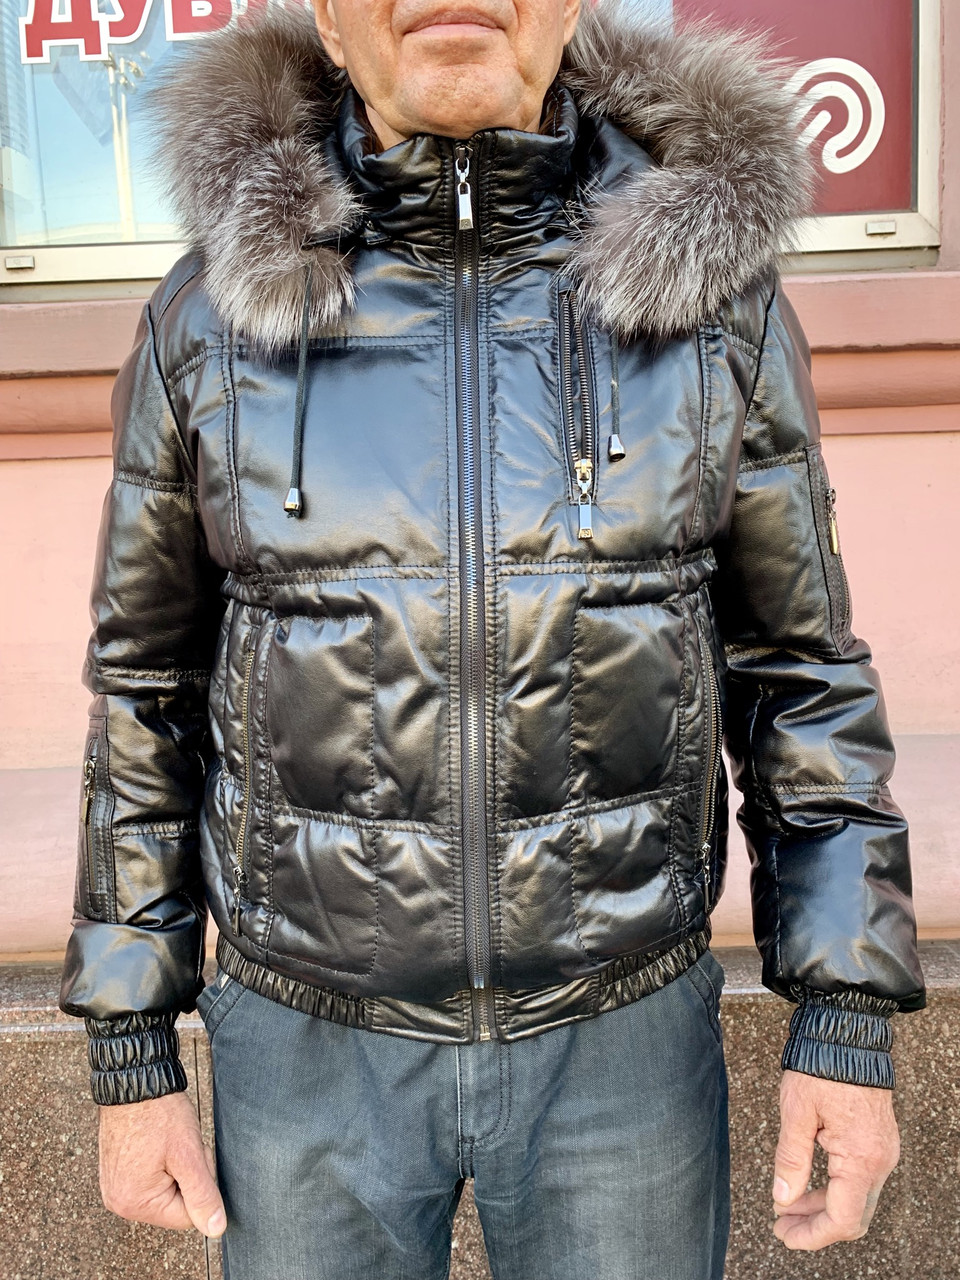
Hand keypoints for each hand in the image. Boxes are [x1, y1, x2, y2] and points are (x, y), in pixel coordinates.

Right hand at [98, 1091, 225, 1236]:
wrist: (135, 1081)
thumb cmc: (158, 1112)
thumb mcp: (189, 1155)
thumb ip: (203, 1195)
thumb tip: (215, 1229)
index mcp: (134, 1203)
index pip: (187, 1217)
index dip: (200, 1186)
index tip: (191, 1158)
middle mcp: (119, 1201)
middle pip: (175, 1205)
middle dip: (186, 1176)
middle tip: (179, 1147)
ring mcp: (116, 1186)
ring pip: (165, 1190)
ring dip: (175, 1168)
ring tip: (168, 1143)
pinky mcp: (117, 1172)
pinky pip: (151, 1178)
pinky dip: (162, 1162)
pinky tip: (158, 1143)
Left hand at [771, 1069, 898, 1250]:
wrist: (847, 1034)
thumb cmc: (820, 1067)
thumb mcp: (796, 1112)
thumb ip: (791, 1160)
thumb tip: (783, 1199)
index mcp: (862, 1159)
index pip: (841, 1220)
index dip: (812, 1235)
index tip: (784, 1235)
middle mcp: (880, 1161)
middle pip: (852, 1216)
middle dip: (815, 1226)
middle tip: (782, 1226)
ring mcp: (883, 1152)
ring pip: (855, 1198)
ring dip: (822, 1207)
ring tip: (786, 1207)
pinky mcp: (878, 1141)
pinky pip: (859, 1178)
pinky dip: (834, 1188)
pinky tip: (806, 1184)